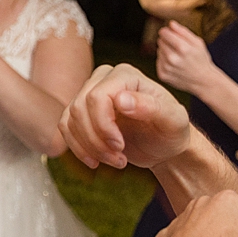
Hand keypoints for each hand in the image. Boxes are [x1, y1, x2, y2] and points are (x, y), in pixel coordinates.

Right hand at [59, 62, 191, 168]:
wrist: (162, 146)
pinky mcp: (79, 111)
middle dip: (96, 139)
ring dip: (89, 147)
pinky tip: (95, 160)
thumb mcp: (173, 122)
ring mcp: (88, 93)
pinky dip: (77, 148)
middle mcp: (103, 78)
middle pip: (79, 108)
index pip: (97, 96)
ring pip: (70, 119)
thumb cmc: (171, 131)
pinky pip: (65, 127)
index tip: (120, 146)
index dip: (103, 125)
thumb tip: (121, 100)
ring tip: (115, 161)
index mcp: (125, 75)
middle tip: (119, 159)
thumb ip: (152, 107)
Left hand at [157, 20, 218, 96]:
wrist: (204, 82)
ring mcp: (166, 68)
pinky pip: (158, 61)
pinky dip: (164, 61)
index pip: (163, 32)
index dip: (167, 32)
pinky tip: (175, 65)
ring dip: (165, 51)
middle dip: (167, 42)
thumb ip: (183, 31)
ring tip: (178, 57)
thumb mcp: (198, 43)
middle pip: (160, 41)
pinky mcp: (162, 75)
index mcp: (182, 48)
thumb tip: (170, 23)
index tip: (171, 34)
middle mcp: (172, 58)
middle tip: (179, 48)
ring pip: (158, 51)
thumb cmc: (201, 60)